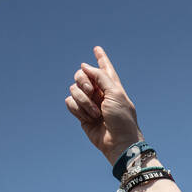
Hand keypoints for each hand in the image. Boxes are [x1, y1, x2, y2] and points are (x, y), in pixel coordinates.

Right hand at [65, 45, 144, 164]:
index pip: (105, 68)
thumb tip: (84, 66)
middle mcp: (99, 92)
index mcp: (112, 86)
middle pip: (81, 75)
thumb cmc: (121, 118)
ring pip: (74, 89)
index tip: (97, 49)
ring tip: (96, 113)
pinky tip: (88, 118)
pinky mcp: (81, 114)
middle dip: (84, 81)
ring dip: (84, 101)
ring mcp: (89, 103)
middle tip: (92, 92)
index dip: (101, 58)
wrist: (117, 142)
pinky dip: (78, 109)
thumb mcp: (116, 93)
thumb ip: (100, 76)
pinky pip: (70, 102)